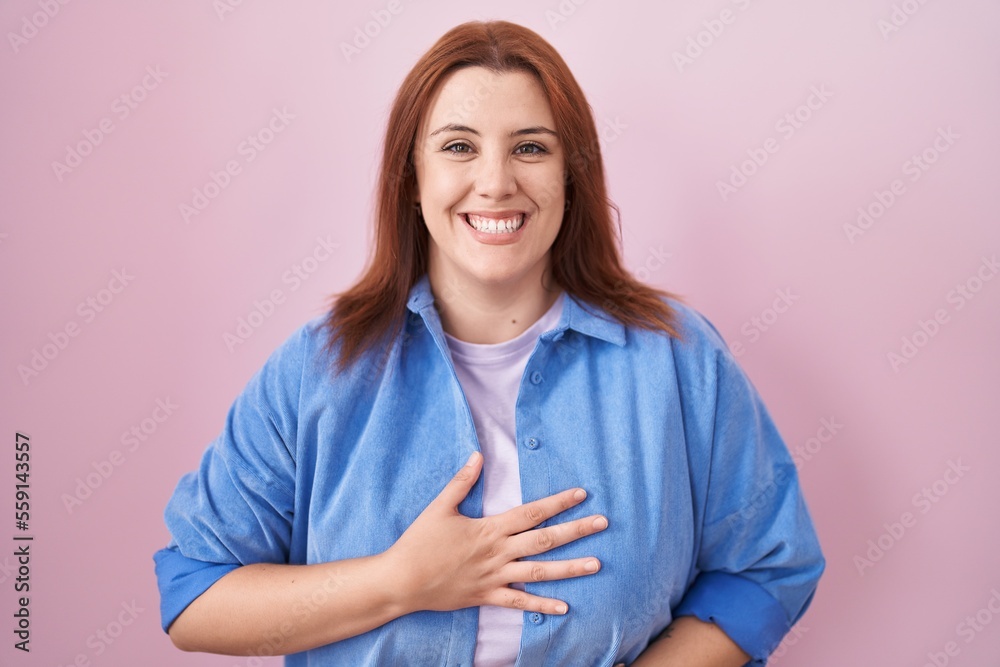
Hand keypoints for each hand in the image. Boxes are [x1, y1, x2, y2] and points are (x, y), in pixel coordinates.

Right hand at [384, 451, 607, 615]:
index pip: (531, 512)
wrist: (402, 580)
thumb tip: (478, 455)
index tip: (581, 494)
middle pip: (544, 539)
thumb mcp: (439, 507)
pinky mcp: (487, 597)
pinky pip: (519, 602)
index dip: (558, 503)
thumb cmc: (419, 542)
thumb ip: (462, 482)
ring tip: (596, 564)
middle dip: (576, 530)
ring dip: (570, 568)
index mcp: (489, 528)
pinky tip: (564, 607)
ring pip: (539, 572)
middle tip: (602, 523)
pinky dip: (541, 605)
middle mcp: (498, 552)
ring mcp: (495, 576)